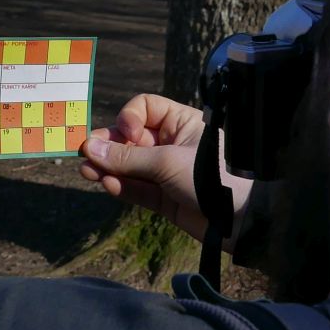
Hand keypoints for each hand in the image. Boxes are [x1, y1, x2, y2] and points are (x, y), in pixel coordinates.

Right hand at [79, 93, 250, 241]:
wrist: (242, 220)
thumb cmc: (213, 178)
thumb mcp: (167, 161)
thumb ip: (127, 157)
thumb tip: (89, 147)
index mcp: (181, 122)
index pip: (145, 108)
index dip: (129, 117)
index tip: (126, 131)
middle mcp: (172, 144)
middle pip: (130, 138)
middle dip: (109, 146)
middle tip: (86, 153)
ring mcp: (166, 172)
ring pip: (129, 165)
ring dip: (107, 167)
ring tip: (87, 172)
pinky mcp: (164, 198)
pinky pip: (135, 188)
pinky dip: (119, 186)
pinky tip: (107, 185)